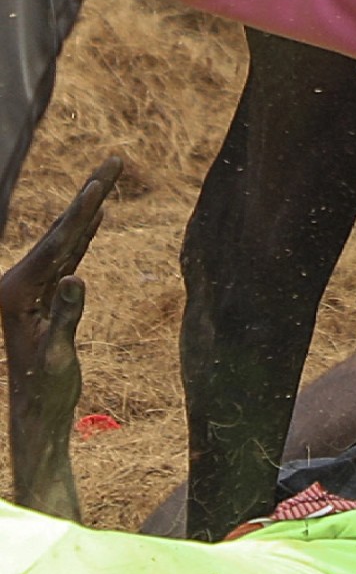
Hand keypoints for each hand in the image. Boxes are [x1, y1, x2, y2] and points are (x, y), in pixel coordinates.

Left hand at [1, 157, 120, 516]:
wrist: (38, 415)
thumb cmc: (45, 391)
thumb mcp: (57, 356)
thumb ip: (65, 315)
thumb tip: (76, 276)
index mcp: (21, 292)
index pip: (58, 242)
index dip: (81, 210)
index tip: (100, 182)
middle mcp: (25, 284)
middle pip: (64, 228)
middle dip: (91, 192)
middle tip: (115, 157)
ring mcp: (37, 288)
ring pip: (69, 236)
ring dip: (91, 206)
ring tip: (110, 175)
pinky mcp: (50, 296)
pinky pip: (73, 252)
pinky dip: (88, 231)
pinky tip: (100, 215)